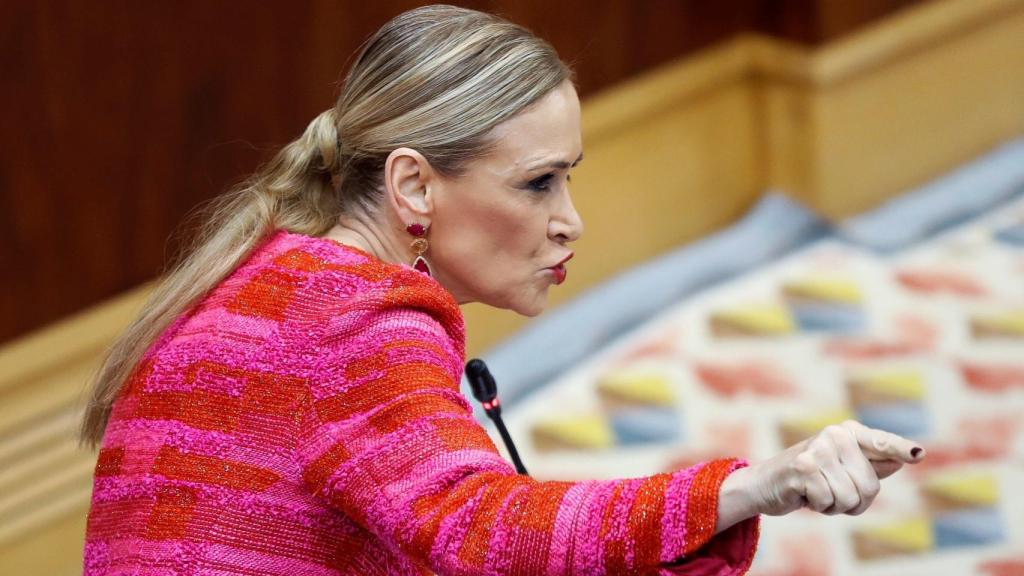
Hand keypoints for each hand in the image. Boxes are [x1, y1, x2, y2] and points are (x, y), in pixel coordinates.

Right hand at [716, 421, 924, 529]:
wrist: (764, 484)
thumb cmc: (808, 478)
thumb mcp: (842, 470)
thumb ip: (872, 463)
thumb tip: (905, 457)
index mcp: (848, 433)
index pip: (880, 443)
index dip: (900, 450)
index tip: (918, 454)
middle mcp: (834, 435)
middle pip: (870, 486)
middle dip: (854, 500)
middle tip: (830, 491)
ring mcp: (818, 449)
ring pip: (850, 498)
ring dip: (835, 506)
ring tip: (817, 492)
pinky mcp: (803, 467)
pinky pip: (829, 502)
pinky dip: (819, 506)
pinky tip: (804, 495)